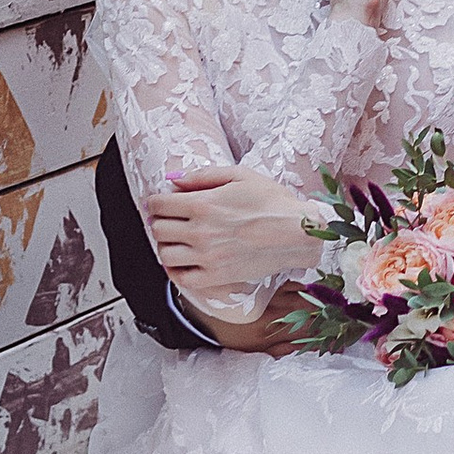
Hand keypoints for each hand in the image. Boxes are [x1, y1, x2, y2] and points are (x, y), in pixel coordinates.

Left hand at [149, 162, 321, 323]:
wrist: (298, 233)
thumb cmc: (273, 202)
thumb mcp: (240, 175)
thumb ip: (203, 176)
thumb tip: (173, 179)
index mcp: (203, 204)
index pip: (158, 205)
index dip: (155, 202)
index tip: (160, 203)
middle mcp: (200, 232)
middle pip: (158, 229)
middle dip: (160, 221)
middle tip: (170, 219)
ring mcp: (207, 257)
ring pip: (164, 254)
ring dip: (166, 245)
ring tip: (177, 240)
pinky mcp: (216, 277)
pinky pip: (181, 278)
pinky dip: (174, 270)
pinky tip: (182, 261)